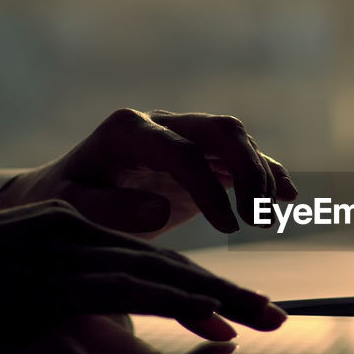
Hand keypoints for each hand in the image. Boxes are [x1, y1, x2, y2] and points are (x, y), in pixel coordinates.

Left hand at [0, 109, 297, 236]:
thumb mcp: (72, 208)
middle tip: (258, 220)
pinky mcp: (200, 155)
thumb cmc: (67, 202)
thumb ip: (109, 209)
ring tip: (269, 219)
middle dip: (248, 171)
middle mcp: (161, 123)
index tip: (228, 229)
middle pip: (220, 130)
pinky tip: (288, 198)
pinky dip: (267, 174)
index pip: (182, 152)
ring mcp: (183, 135)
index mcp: (128, 131)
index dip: (210, 188)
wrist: (66, 191)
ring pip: (236, 140)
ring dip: (261, 176)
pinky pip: (240, 158)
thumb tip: (161, 207)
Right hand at [0, 201, 286, 352]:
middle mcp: (74, 229)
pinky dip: (174, 303)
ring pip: (157, 271)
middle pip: (166, 260)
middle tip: (274, 315)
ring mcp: (62, 252)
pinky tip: (209, 316)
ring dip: (217, 297)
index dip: (200, 284)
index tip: (240, 310)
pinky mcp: (47, 279)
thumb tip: (122, 341)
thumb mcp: (18, 293)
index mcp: (70, 225)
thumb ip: (71, 309)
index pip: (149, 256)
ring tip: (260, 318)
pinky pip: (126, 289)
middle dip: (226, 290)